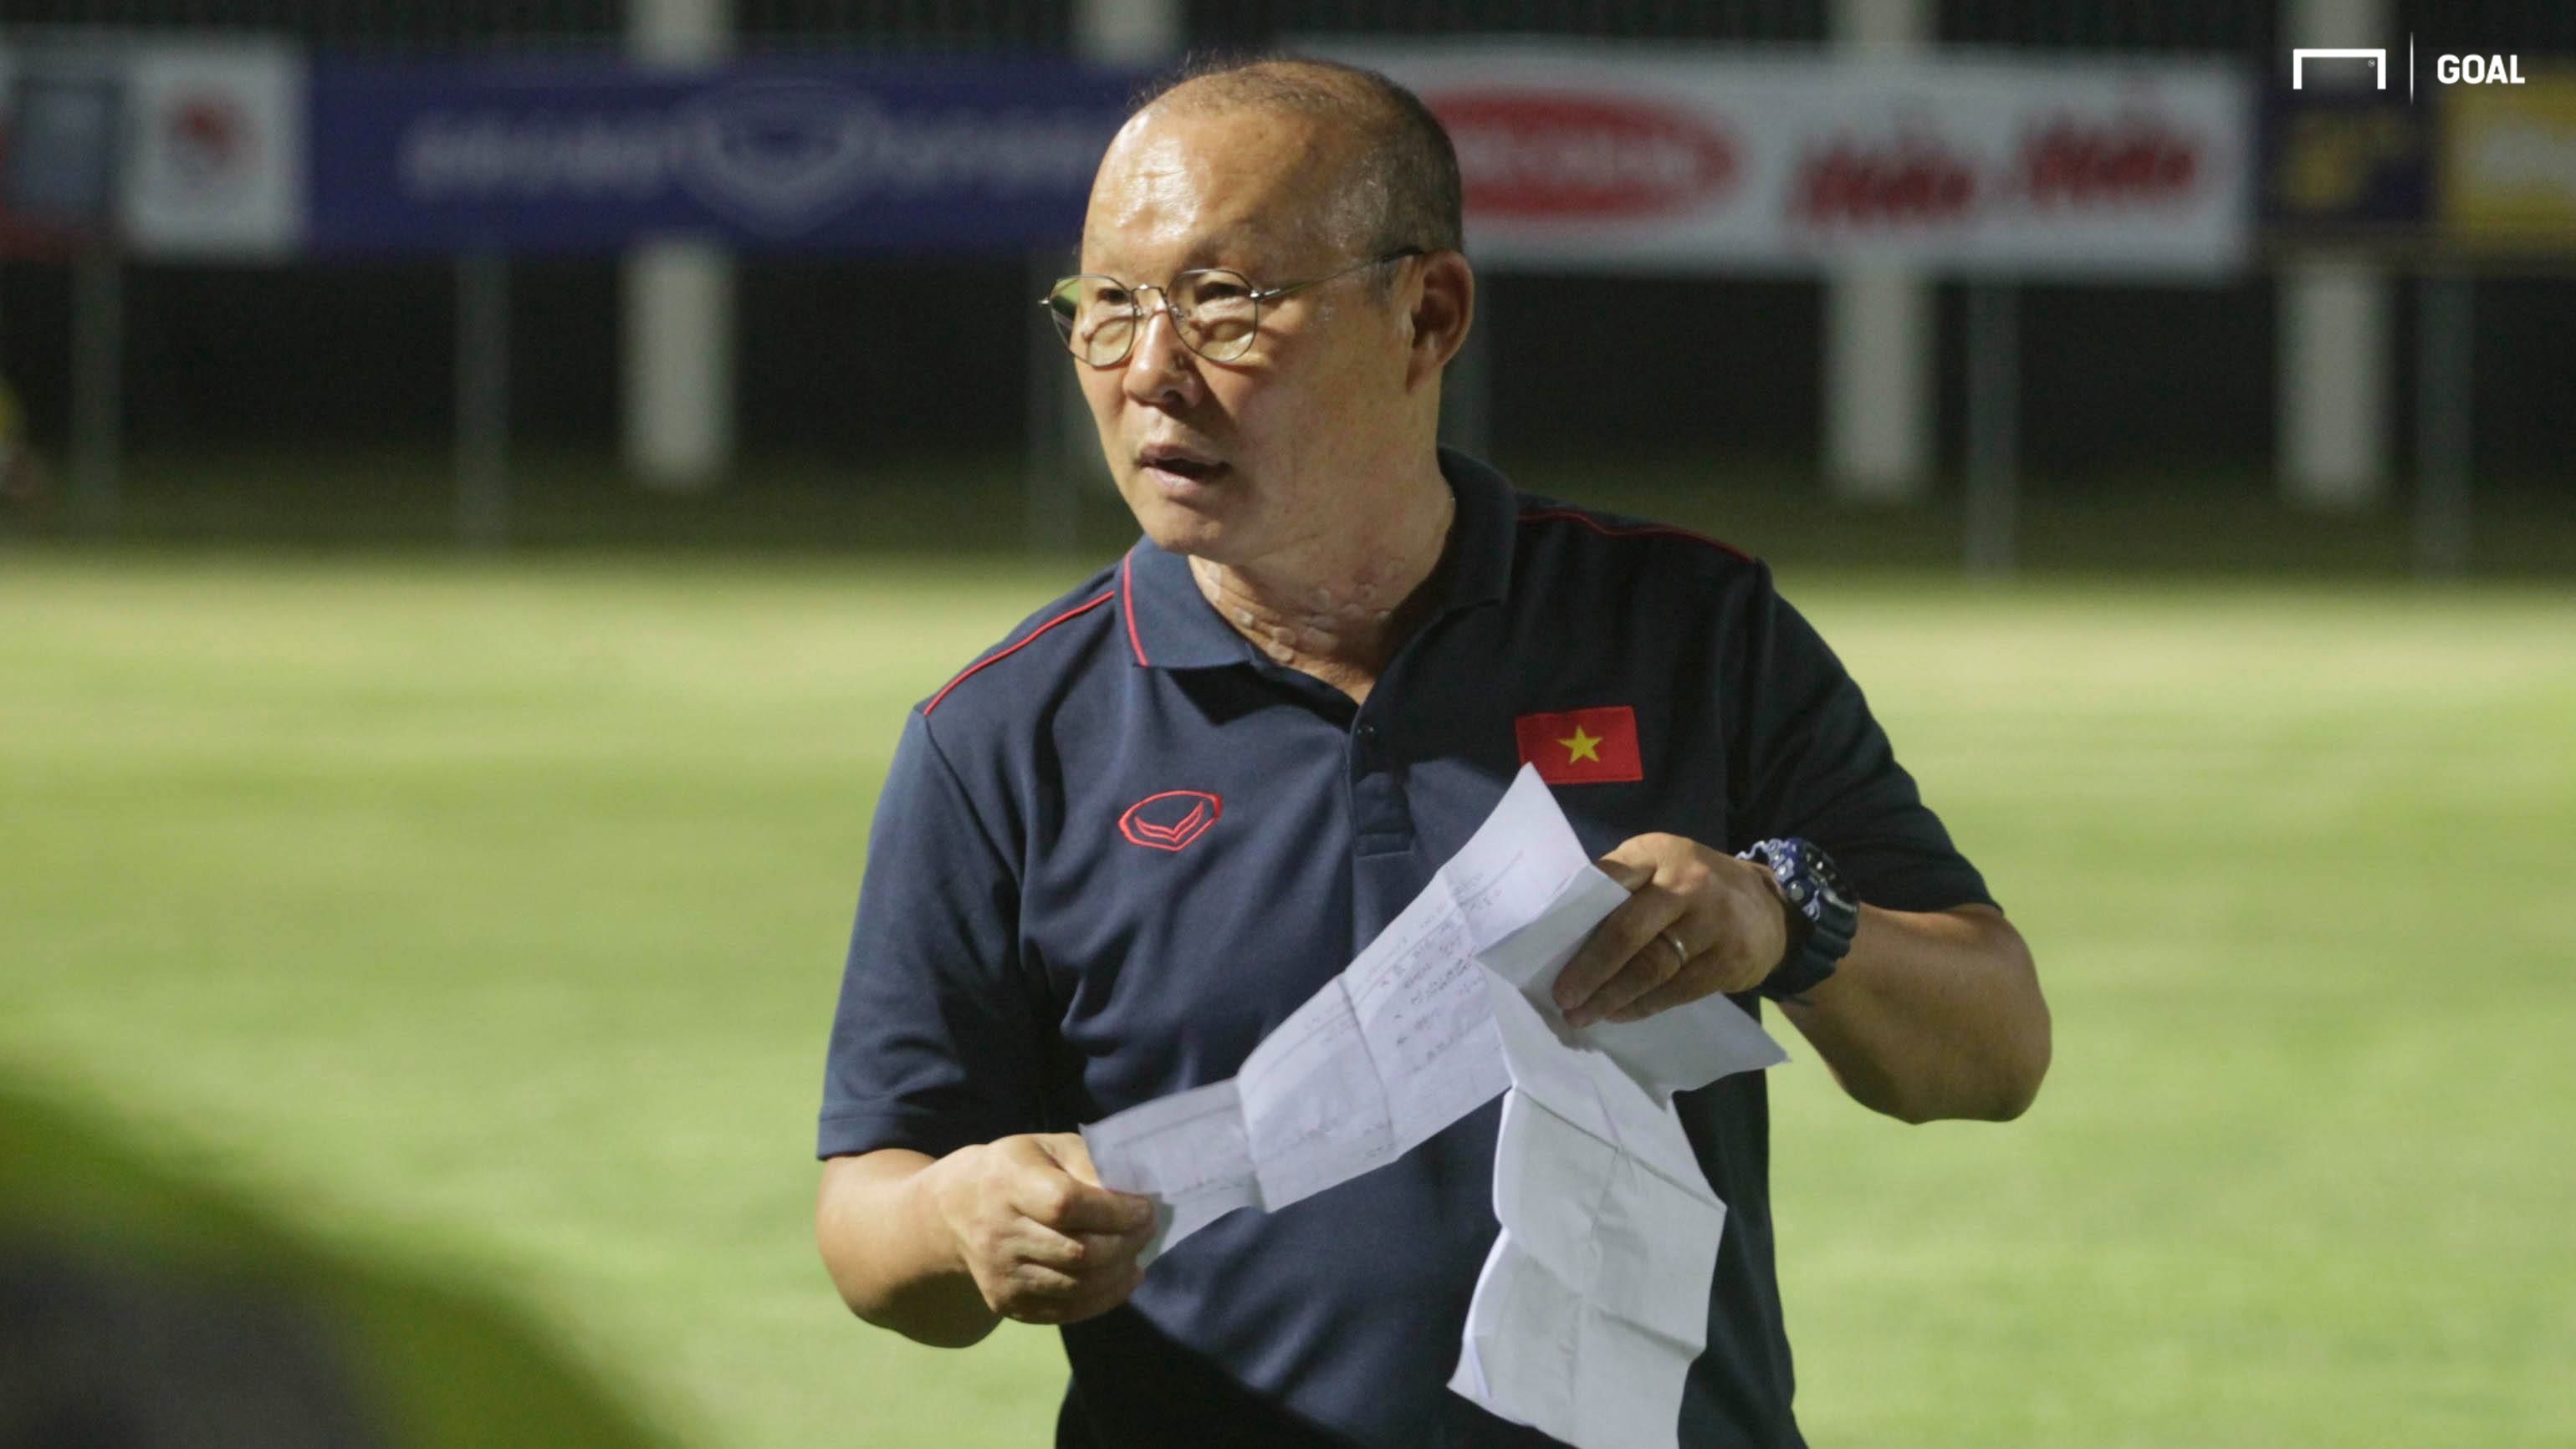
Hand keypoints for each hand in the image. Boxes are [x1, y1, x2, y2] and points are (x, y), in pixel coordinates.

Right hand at [924, 1132, 1156, 1325]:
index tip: (1145, 1209)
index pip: (1065, 1206)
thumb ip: (1091, 1165)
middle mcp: (997, 1231)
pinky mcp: (1006, 1303)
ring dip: (1119, 1272)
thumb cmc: (1020, 1169)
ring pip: (1076, 1286)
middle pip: (1076, 1252)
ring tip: (1137, 1253)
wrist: (958, 1209)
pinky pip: (1066, 1311)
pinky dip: (1104, 1298)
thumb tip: (1134, 1198)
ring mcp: (1000, 1273)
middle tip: (1148, 1230)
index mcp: (1008, 1181)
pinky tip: (1122, 1278)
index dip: (1113, 1212)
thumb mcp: (1051, 1148)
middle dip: (1125, 1243)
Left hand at [1552, 833, 1790, 1026]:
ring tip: (1582, 1014)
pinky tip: (1619, 1014)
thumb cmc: (1694, 887)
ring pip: (1651, 967)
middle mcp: (1686, 882)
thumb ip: (1621, 887)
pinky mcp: (1730, 959)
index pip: (1607, 881)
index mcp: (1657, 853)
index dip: (1573, 916)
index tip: (1543, 947)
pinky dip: (1643, 1006)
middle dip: (1589, 969)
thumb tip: (1563, 931)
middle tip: (1563, 996)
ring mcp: (1712, 922)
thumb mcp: (1660, 867)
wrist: (1770, 908)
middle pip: (1627, 931)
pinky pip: (1677, 990)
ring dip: (1612, 996)